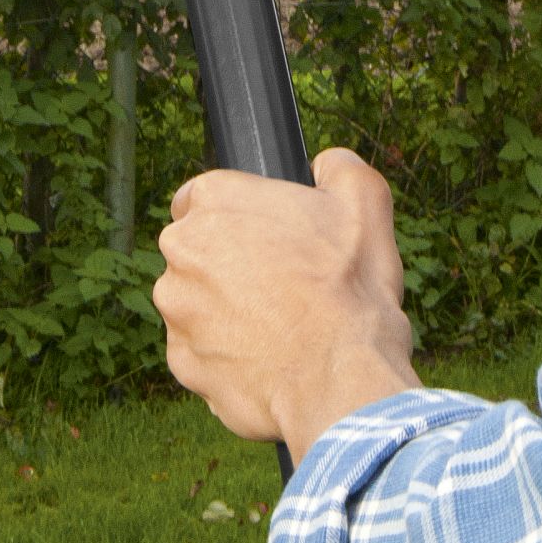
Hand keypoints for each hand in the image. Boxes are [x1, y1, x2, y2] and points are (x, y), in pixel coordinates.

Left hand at [152, 147, 419, 458]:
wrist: (339, 377)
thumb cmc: (349, 287)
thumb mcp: (364, 201)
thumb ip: (338, 166)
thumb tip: (324, 165)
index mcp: (214, 199)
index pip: (203, 196)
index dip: (237, 216)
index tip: (268, 237)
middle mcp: (182, 251)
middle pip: (197, 251)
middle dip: (229, 264)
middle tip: (282, 282)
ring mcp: (177, 311)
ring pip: (195, 304)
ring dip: (225, 311)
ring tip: (280, 326)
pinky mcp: (182, 364)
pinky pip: (200, 352)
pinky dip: (226, 356)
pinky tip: (268, 360)